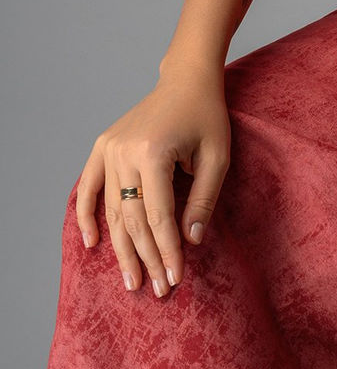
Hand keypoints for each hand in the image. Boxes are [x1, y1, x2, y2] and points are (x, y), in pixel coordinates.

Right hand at [75, 65, 231, 297]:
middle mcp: (124, 152)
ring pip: (112, 210)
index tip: (176, 278)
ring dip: (121, 248)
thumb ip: (203, 199)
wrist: (185, 80)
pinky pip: (88, 187)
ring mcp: (109, 149)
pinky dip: (86, 216)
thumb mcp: (217, 156)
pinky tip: (93, 243)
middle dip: (146, 258)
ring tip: (131, 279)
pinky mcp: (102, 146)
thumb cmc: (206, 116)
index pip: (158, 216)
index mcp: (153, 153)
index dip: (167, 251)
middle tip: (157, 289)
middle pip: (133, 219)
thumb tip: (190, 242)